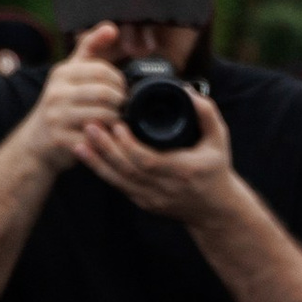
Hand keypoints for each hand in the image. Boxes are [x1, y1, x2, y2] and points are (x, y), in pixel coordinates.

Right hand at [22, 23, 130, 174]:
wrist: (36, 141)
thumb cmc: (60, 102)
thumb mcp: (70, 72)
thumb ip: (91, 47)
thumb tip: (112, 27)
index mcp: (62, 73)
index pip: (101, 70)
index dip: (118, 80)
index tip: (122, 88)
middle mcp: (56, 93)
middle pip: (104, 93)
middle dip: (121, 100)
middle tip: (124, 106)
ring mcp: (57, 117)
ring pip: (103, 115)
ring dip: (117, 119)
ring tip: (118, 119)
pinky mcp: (62, 140)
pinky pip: (96, 137)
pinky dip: (107, 137)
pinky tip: (108, 134)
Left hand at [75, 88, 237, 225]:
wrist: (214, 210)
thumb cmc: (215, 169)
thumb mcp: (219, 140)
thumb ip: (207, 113)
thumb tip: (186, 90)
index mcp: (183, 171)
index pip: (148, 161)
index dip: (129, 145)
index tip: (118, 125)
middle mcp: (165, 188)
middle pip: (127, 170)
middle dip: (106, 149)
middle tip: (90, 126)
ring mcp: (152, 199)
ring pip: (118, 181)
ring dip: (98, 161)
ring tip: (82, 140)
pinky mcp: (143, 203)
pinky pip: (118, 186)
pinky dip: (102, 171)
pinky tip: (89, 155)